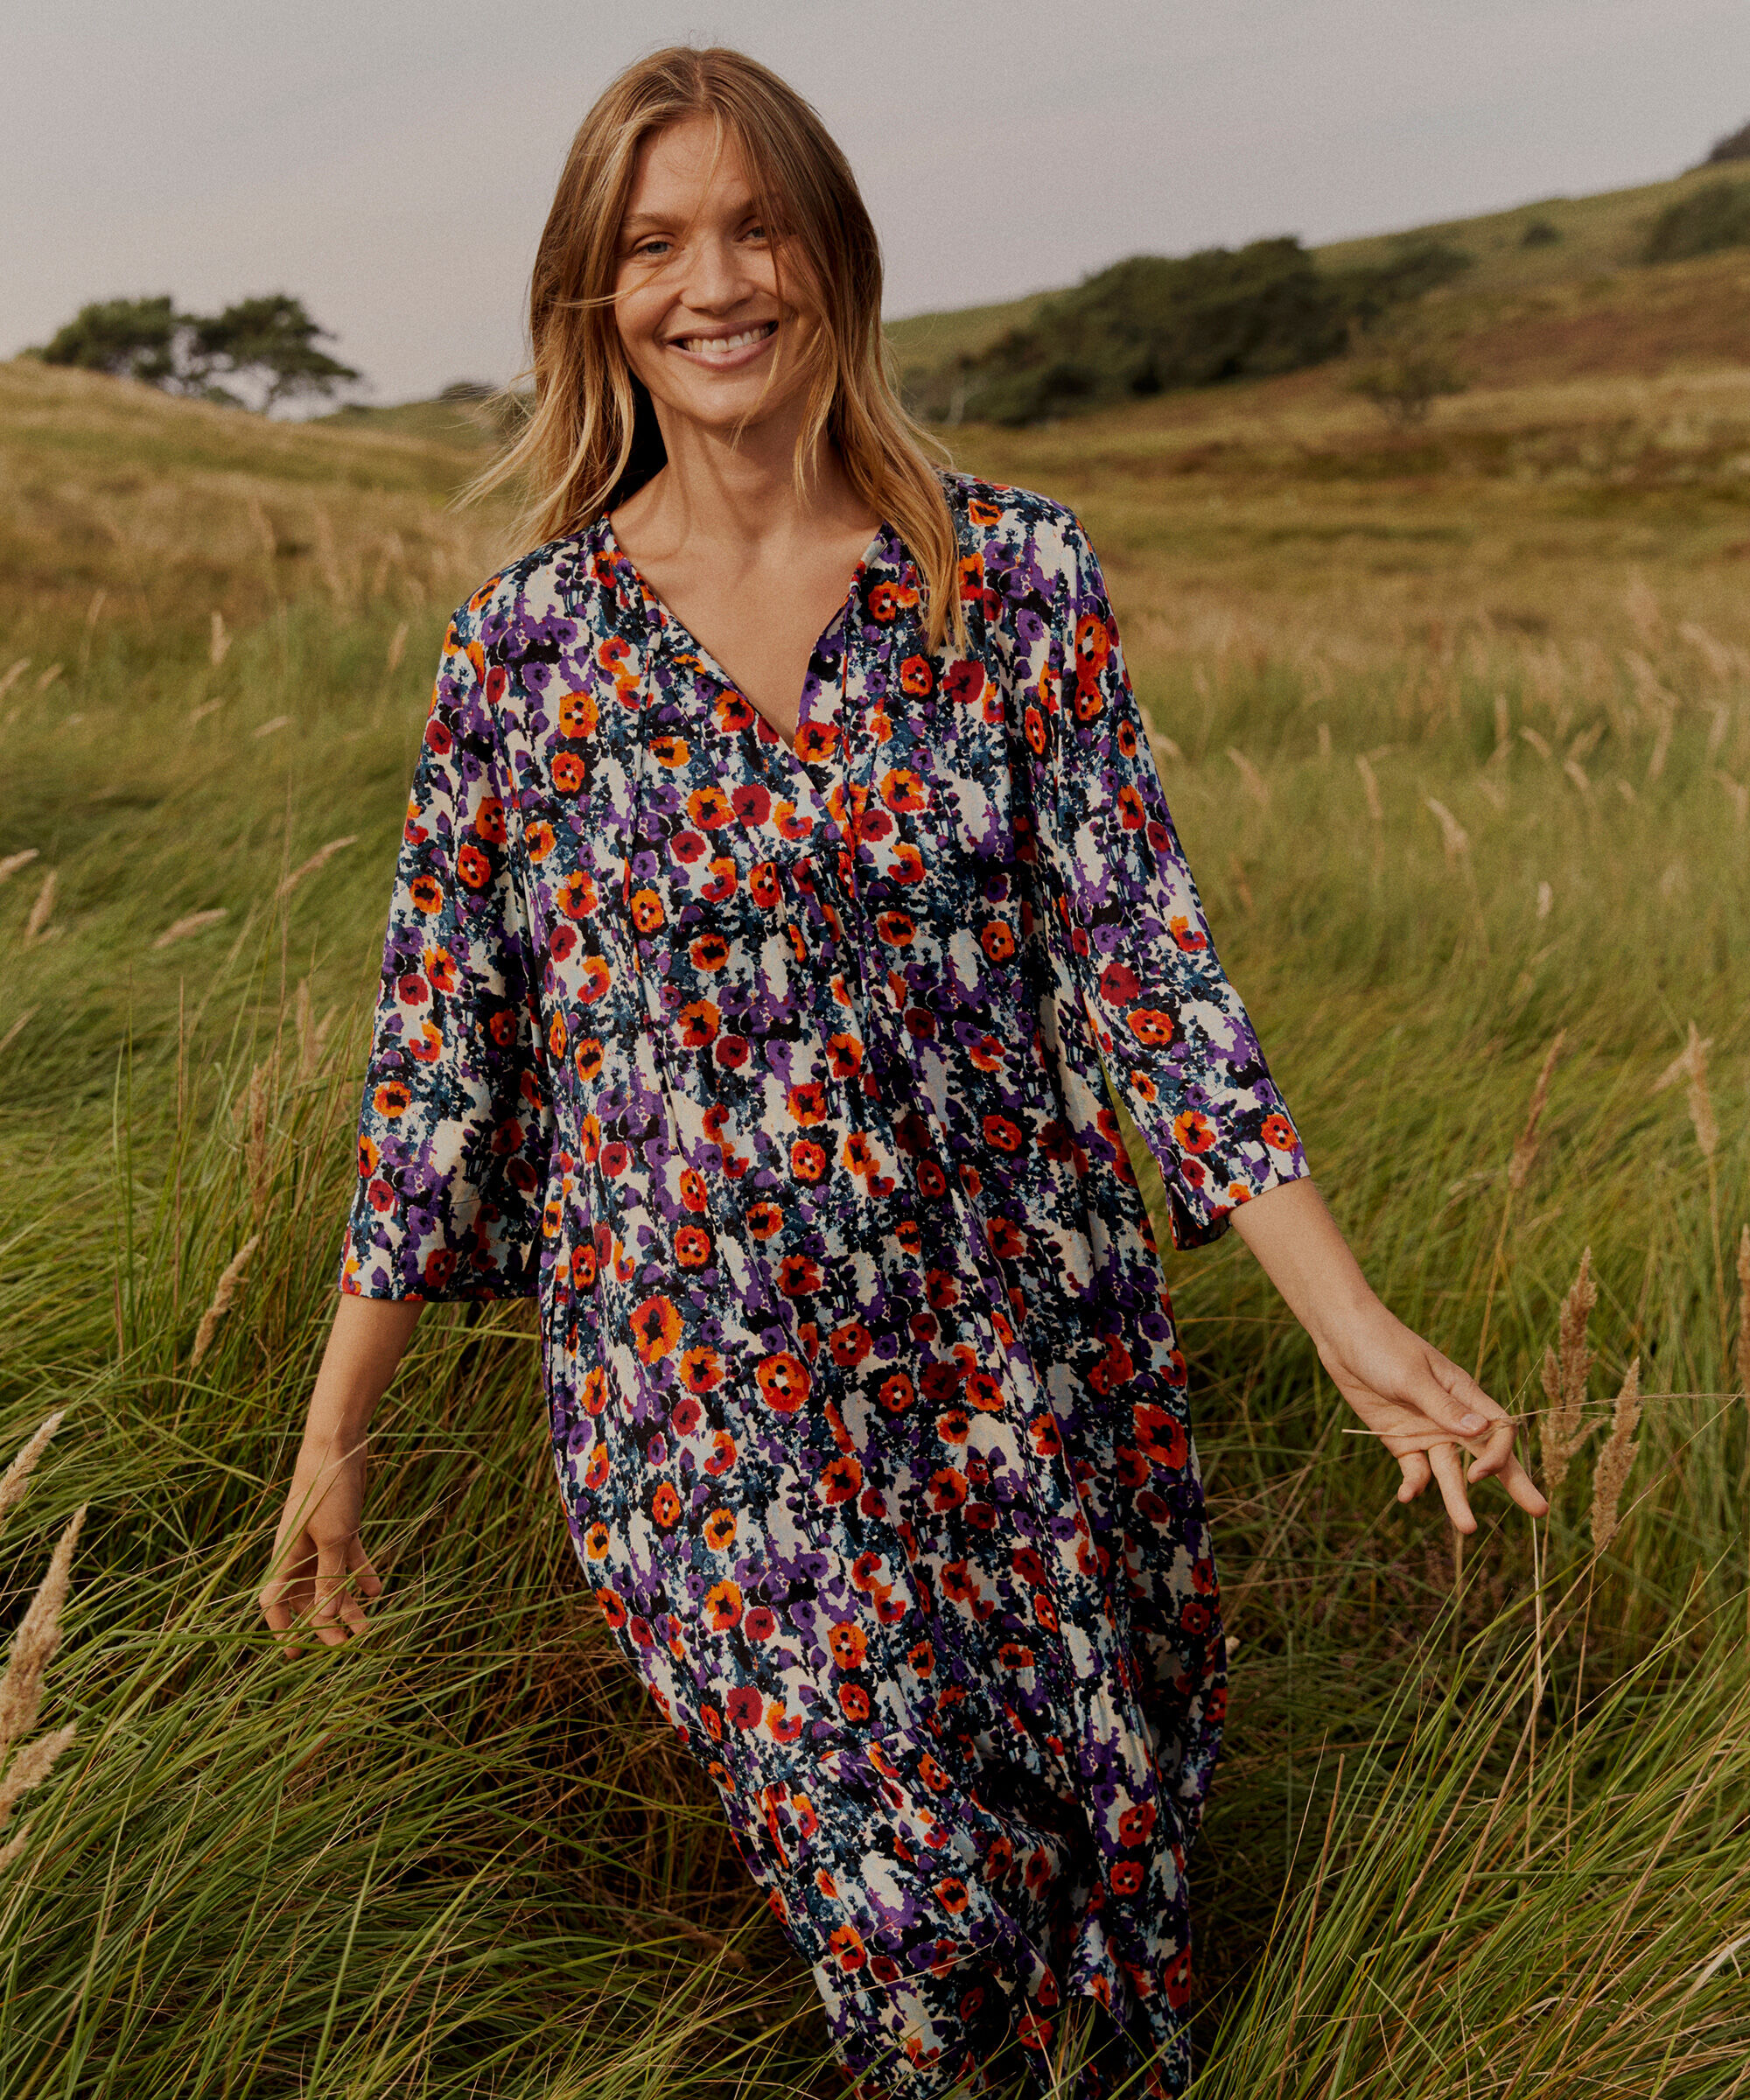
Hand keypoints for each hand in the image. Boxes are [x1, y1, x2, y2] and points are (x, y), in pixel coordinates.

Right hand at [258, 1434, 383, 1654]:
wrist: (339, 1447)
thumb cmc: (327, 1491)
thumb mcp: (333, 1538)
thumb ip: (329, 1579)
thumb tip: (327, 1622)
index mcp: (286, 1557)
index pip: (274, 1601)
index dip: (282, 1628)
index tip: (295, 1653)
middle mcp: (299, 1552)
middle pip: (306, 1598)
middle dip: (323, 1623)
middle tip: (344, 1645)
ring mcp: (321, 1540)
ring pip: (330, 1582)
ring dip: (346, 1604)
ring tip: (367, 1628)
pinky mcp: (342, 1527)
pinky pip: (349, 1560)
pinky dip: (361, 1574)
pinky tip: (377, 1591)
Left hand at [1317, 1299, 1547, 1532]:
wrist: (1343, 1335)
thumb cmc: (1383, 1345)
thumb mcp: (1412, 1375)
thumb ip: (1442, 1406)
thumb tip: (1481, 1431)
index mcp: (1464, 1394)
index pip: (1498, 1431)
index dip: (1497, 1455)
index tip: (1480, 1473)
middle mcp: (1451, 1418)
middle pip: (1486, 1456)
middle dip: (1512, 1482)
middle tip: (1539, 1511)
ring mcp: (1425, 1431)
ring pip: (1448, 1471)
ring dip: (1457, 1498)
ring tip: (1467, 1529)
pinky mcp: (1399, 1440)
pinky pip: (1414, 1469)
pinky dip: (1413, 1484)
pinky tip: (1407, 1496)